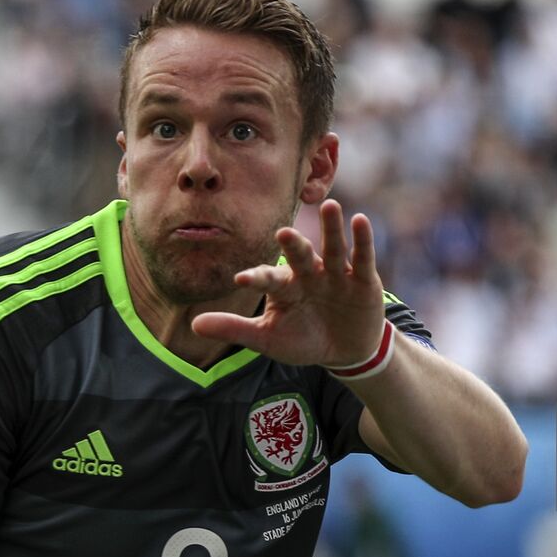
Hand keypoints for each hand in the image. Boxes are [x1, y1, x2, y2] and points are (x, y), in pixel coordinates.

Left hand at [190, 199, 386, 367]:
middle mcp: (309, 274)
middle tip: (284, 233)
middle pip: (300, 256)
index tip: (240, 280)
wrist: (345, 350)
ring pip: (332, 248)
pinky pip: (362, 256)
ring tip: (330, 206)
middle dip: (294, 245)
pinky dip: (362, 239)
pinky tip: (360, 220)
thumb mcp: (268, 339)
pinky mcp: (364, 279)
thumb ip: (235, 328)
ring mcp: (337, 274)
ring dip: (331, 228)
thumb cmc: (303, 339)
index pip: (268, 280)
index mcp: (285, 287)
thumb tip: (193, 325)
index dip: (256, 279)